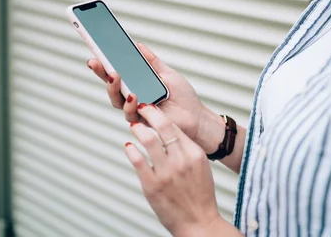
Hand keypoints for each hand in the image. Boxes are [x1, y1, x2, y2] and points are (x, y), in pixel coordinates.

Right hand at [87, 42, 203, 141]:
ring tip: (115, 75)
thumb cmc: (182, 96)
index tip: (94, 51)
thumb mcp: (167, 73)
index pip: (116, 72)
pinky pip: (131, 112)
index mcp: (137, 83)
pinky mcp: (142, 121)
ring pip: (116, 100)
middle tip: (96, 61)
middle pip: (111, 85)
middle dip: (101, 72)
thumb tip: (137, 45)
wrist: (196, 116)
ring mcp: (135, 109)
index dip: (104, 63)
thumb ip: (152, 61)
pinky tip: (134, 95)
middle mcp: (132, 96)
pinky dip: (130, 103)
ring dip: (113, 87)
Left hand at [125, 104, 219, 236]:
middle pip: (162, 126)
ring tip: (134, 126)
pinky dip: (131, 150)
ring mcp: (166, 172)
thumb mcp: (201, 166)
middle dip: (149, 112)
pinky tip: (129, 146)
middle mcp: (181, 160)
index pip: (175, 126)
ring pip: (147, 139)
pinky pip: (137, 160)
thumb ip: (187, 148)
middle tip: (141, 107)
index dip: (161, 115)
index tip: (153, 108)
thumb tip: (169, 131)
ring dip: (138, 129)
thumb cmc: (200, 195)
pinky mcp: (152, 185)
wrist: (199, 222)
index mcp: (195, 153)